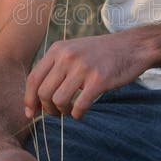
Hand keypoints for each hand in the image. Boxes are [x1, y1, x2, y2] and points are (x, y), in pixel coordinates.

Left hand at [24, 32, 149, 119]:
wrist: (132, 46)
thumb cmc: (101, 53)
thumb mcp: (73, 51)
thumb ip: (55, 68)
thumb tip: (37, 97)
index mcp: (57, 49)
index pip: (33, 78)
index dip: (29, 100)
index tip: (31, 113)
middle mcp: (67, 56)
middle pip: (43, 93)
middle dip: (47, 109)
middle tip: (56, 113)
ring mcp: (83, 68)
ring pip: (58, 100)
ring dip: (62, 112)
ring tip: (69, 111)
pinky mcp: (98, 80)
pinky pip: (78, 105)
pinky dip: (77, 114)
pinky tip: (81, 112)